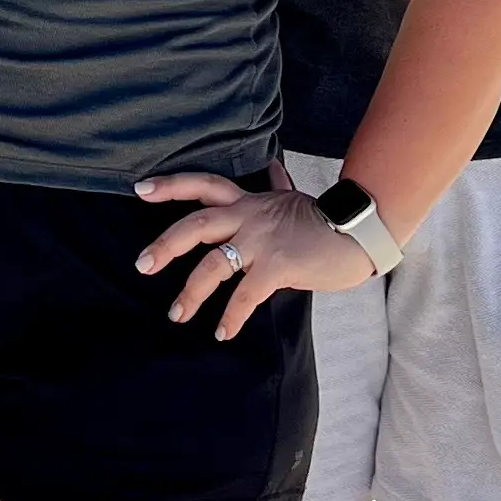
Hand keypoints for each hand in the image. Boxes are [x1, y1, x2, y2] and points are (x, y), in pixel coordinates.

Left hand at [135, 173, 376, 337]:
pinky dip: (231, 317)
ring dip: (191, 291)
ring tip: (177, 313)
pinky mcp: (279, 266)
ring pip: (214, 264)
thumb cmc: (328, 219)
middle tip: (143, 265)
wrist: (360, 232)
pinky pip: (246, 295)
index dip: (170, 185)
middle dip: (166, 244)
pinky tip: (222, 333)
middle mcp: (249, 217)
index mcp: (249, 201)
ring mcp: (262, 241)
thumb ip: (278, 185)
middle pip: (196, 225)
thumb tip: (273, 168)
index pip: (203, 185)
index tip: (140, 189)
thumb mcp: (295, 198)